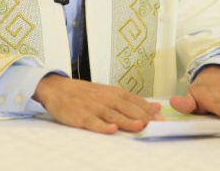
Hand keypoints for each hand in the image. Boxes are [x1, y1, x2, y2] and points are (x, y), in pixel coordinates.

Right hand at [33, 74, 162, 133]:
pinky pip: (93, 122)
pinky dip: (102, 126)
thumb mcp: (109, 93)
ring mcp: (94, 108)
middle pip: (127, 109)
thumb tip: (156, 107)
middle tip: (156, 124)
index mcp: (114, 93)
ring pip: (113, 115)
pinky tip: (111, 130)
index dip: (148, 110)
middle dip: (143, 116)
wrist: (58, 89)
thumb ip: (132, 101)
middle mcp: (106, 99)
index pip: (135, 101)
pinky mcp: (81, 116)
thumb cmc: (86, 94)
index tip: (161, 119)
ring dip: (127, 121)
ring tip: (139, 126)